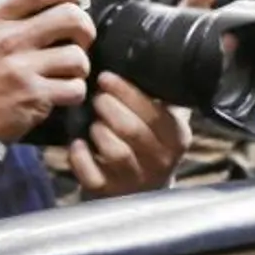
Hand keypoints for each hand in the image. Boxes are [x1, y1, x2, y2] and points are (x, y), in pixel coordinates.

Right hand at [0, 0, 94, 142]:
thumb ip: (3, 16)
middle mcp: (7, 39)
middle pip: (71, 17)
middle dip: (86, 29)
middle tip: (80, 41)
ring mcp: (21, 68)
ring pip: (78, 56)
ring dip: (79, 67)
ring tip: (64, 73)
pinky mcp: (33, 96)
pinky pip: (75, 87)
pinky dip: (74, 92)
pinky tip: (59, 93)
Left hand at [67, 72, 188, 196]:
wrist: (143, 194)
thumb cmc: (150, 146)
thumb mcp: (167, 123)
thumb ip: (166, 97)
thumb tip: (163, 60)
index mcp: (177, 138)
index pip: (155, 112)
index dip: (127, 92)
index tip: (107, 77)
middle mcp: (161, 160)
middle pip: (132, 129)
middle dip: (109, 107)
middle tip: (96, 96)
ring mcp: (135, 179)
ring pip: (115, 151)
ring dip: (98, 130)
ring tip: (92, 120)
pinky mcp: (111, 192)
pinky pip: (92, 175)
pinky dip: (80, 158)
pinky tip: (78, 144)